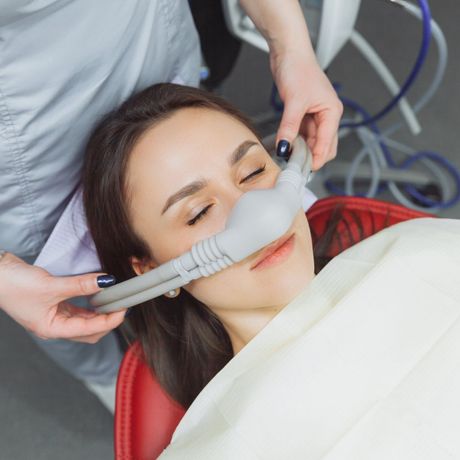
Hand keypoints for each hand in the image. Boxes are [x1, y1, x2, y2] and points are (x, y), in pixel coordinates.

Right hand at [0, 252, 125, 342]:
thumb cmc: (14, 285)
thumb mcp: (51, 286)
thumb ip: (81, 284)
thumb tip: (106, 281)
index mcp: (52, 329)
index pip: (89, 330)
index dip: (109, 320)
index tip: (123, 308)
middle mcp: (55, 326)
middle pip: (89, 331)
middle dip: (107, 320)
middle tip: (121, 304)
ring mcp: (54, 315)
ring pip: (84, 320)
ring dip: (99, 312)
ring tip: (114, 300)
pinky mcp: (54, 304)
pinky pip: (77, 308)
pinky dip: (90, 304)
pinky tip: (99, 295)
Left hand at [271, 50, 342, 170]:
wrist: (289, 52)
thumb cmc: (298, 69)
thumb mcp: (294, 102)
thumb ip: (289, 127)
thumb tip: (284, 147)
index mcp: (332, 112)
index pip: (328, 144)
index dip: (317, 159)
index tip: (304, 171)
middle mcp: (327, 116)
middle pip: (323, 146)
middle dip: (311, 157)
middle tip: (295, 168)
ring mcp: (315, 115)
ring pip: (311, 141)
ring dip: (301, 150)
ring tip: (287, 158)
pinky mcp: (304, 114)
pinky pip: (302, 133)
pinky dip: (295, 141)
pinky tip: (285, 146)